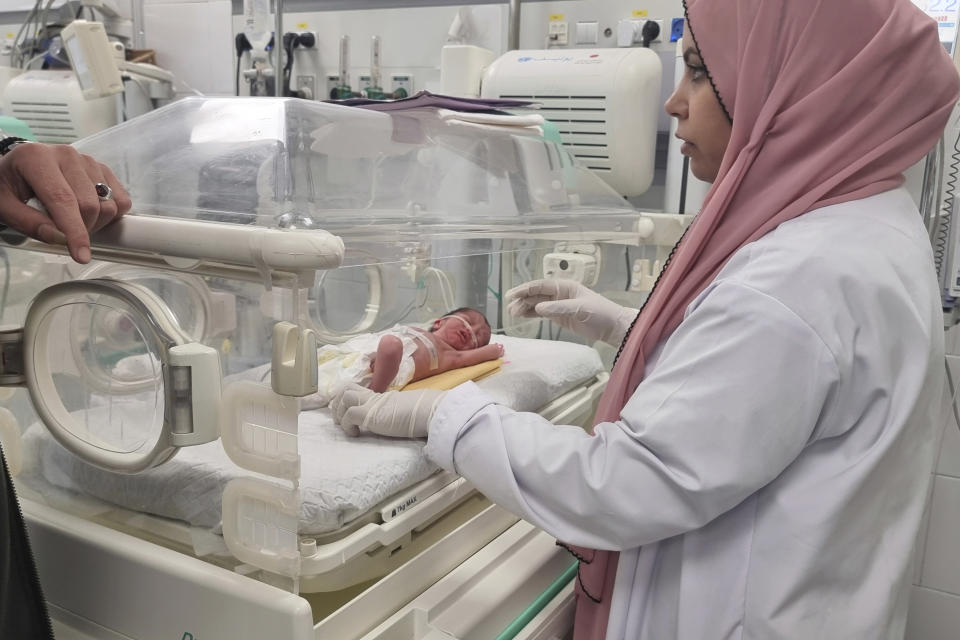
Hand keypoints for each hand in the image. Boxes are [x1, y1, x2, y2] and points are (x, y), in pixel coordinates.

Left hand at [0, 143, 131, 262]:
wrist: (17, 169)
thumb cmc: (8, 187)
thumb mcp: (4, 207)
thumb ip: (29, 223)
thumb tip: (60, 238)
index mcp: (36, 158)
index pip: (63, 199)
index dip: (74, 231)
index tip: (81, 256)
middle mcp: (66, 154)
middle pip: (89, 204)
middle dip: (82, 229)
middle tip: (64, 234)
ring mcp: (87, 160)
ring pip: (108, 204)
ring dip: (96, 223)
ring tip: (73, 220)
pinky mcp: (102, 169)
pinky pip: (121, 200)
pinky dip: (111, 214)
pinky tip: (91, 214)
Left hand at [331, 383, 445, 438]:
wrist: (428, 412)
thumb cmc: (420, 414)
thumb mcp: (401, 411)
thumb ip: (392, 412)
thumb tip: (395, 420)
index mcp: (380, 397)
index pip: (356, 389)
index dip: (345, 398)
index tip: (344, 411)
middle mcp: (373, 397)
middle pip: (345, 388)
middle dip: (337, 403)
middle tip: (339, 419)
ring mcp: (371, 403)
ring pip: (344, 397)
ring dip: (339, 413)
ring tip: (346, 427)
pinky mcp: (370, 414)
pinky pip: (349, 415)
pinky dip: (347, 426)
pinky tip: (355, 434)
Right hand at [506, 279, 637, 345]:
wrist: (612, 327)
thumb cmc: (600, 313)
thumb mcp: (580, 309)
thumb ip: (558, 308)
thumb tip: (538, 308)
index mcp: (564, 286)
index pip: (540, 286)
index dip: (524, 289)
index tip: (511, 295)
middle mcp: (559, 294)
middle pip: (535, 295)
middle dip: (522, 300)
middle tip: (510, 309)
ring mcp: (558, 305)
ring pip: (536, 304)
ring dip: (524, 307)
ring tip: (512, 314)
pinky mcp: (559, 316)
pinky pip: (541, 314)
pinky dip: (530, 314)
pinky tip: (521, 316)